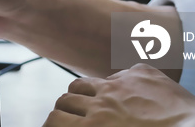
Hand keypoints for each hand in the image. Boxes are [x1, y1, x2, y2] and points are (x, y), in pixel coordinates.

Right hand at [44, 64, 194, 126]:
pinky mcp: (142, 72)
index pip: (55, 118)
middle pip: (65, 98)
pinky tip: (133, 98)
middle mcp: (103, 100)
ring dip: (85, 94)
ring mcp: (122, 82)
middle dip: (65, 110)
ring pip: (87, 82)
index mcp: (95, 125)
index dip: (52, 124)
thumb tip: (84, 126)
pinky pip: (121, 74)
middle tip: (73, 119)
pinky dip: (120, 85)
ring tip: (94, 104)